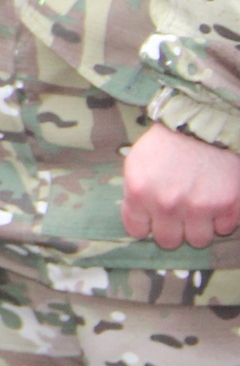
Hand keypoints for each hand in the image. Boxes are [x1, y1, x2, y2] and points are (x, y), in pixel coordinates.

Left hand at [122, 123, 239, 248]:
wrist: (202, 124)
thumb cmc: (166, 143)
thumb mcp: (136, 164)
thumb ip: (136, 194)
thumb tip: (141, 222)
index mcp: (140, 192)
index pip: (137, 231)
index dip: (146, 224)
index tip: (153, 217)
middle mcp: (168, 204)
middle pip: (169, 241)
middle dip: (173, 229)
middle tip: (179, 213)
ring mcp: (200, 206)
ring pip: (198, 240)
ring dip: (199, 227)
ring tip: (199, 205)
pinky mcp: (229, 206)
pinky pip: (225, 228)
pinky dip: (223, 217)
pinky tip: (217, 198)